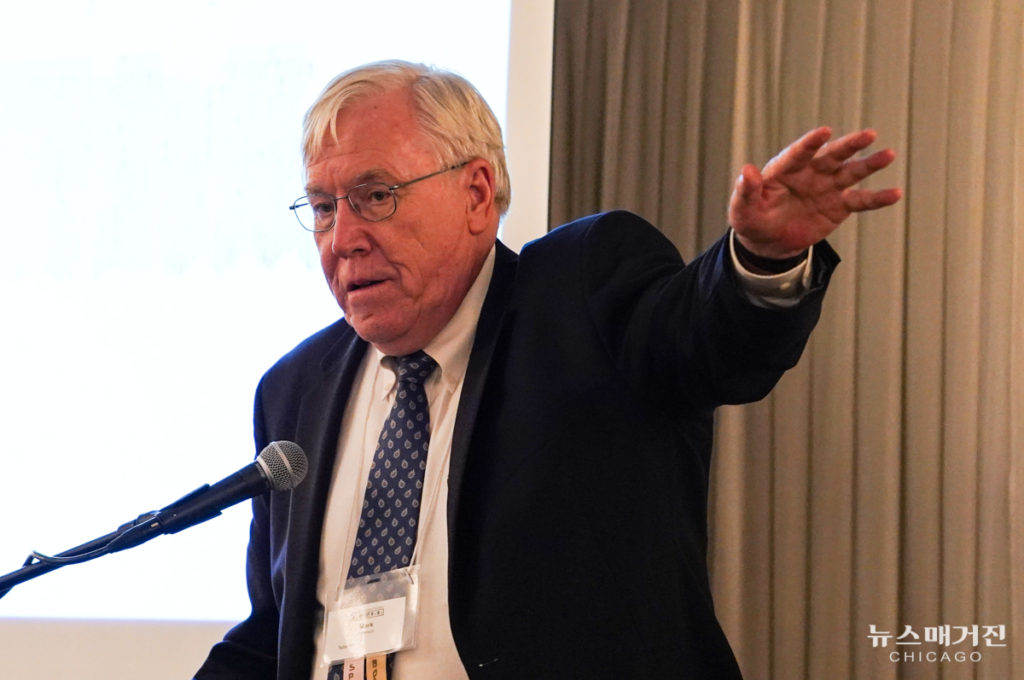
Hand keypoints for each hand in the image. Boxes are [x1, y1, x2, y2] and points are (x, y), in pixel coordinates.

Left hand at [728, 127, 901, 258]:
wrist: (769, 242)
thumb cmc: (752, 220)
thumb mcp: (742, 210)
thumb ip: (746, 191)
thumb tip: (747, 171)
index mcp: (784, 168)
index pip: (799, 153)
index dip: (810, 143)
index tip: (824, 132)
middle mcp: (810, 172)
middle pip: (831, 156)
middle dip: (848, 146)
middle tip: (868, 135)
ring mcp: (827, 187)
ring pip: (851, 172)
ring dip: (869, 164)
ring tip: (888, 155)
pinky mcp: (839, 206)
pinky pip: (861, 200)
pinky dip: (877, 198)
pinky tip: (895, 193)